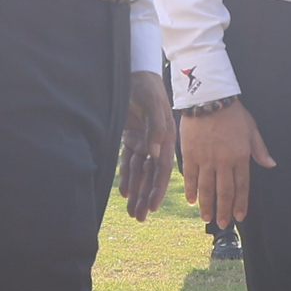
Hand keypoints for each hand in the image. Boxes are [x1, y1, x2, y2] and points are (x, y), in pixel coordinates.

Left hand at [116, 70, 175, 219]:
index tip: (151, 207)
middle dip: (145, 197)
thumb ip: (155, 128)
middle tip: (139, 217)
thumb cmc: (146, 86)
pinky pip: (128, 161)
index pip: (161, 169)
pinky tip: (124, 192)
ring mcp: (143, 141)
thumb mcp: (152, 104)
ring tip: (132, 211)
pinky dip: (126, 176)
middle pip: (150, 176)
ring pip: (139, 172)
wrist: (135, 73)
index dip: (157, 189)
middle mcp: (156, 143)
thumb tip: (153, 153)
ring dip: (136, 191)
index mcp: (166, 137)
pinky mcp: (131, 138)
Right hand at [178, 101, 271, 229]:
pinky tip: (192, 200)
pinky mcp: (190, 154)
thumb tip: (270, 164)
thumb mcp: (251, 129)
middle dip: (224, 210)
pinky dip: (191, 189)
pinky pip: (190, 176)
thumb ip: (259, 149)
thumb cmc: (232, 113)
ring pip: (206, 188)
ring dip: (207, 205)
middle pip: (224, 191)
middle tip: (223, 224)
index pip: (241, 186)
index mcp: (240, 156)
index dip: (240, 203)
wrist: (209, 99)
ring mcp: (205, 159)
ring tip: (207, 218)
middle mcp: (222, 161)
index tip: (239, 216)